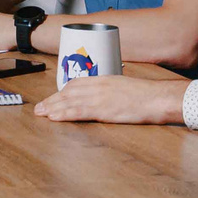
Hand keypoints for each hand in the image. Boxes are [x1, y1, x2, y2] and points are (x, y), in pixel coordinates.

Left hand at [35, 74, 185, 126]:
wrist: (158, 98)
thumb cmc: (147, 95)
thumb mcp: (126, 87)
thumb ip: (112, 91)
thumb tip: (106, 98)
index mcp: (104, 79)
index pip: (77, 83)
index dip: (62, 92)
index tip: (53, 98)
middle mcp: (98, 86)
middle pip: (69, 92)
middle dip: (52, 100)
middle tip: (39, 108)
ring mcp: (100, 97)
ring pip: (70, 102)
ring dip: (53, 108)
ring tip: (41, 114)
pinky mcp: (103, 110)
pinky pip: (79, 112)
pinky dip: (64, 114)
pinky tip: (54, 118)